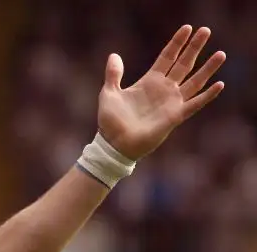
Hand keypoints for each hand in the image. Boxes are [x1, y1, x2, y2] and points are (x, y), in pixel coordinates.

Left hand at [98, 25, 225, 159]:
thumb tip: (114, 55)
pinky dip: (207, 95)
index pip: (167, 57)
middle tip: (206, 30)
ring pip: (195, 81)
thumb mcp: (109, 93)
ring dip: (208, 68)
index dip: (177, 43)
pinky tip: (219, 84)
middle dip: (194, 47)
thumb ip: (113, 75)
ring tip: (220, 54)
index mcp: (149, 81)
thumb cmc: (110, 121)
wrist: (114, 144)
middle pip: (184, 64)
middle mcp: (164, 89)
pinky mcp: (175, 116)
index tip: (187, 28)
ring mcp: (171, 102)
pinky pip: (195, 104)